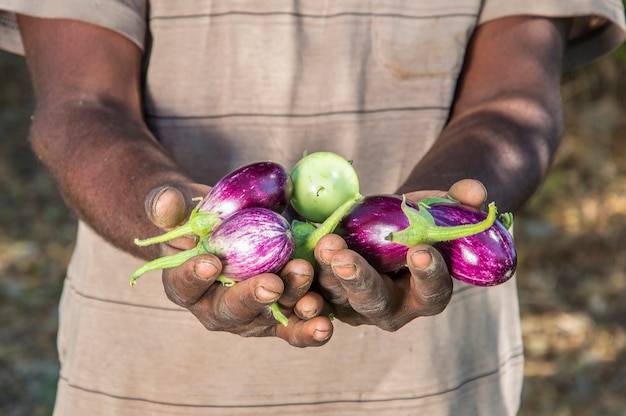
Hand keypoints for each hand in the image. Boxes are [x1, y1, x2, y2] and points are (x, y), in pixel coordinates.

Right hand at [145, 184, 333, 346]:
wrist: (229, 230)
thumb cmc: (199, 220)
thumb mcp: (179, 209)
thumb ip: (168, 206)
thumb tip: (164, 201)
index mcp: (184, 285)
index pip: (185, 284)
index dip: (196, 276)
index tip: (211, 263)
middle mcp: (215, 309)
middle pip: (232, 309)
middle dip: (252, 296)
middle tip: (271, 283)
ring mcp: (250, 316)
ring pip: (270, 316)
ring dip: (291, 303)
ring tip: (307, 287)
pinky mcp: (280, 316)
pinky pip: (296, 326)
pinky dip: (310, 326)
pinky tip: (325, 322)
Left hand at [314, 179, 486, 330]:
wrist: (388, 226)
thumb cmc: (420, 221)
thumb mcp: (440, 209)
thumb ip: (458, 202)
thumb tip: (475, 192)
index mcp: (428, 294)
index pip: (432, 291)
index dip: (429, 273)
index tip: (422, 250)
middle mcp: (392, 309)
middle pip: (376, 302)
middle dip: (359, 279)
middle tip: (345, 258)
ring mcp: (356, 306)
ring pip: (339, 297)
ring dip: (327, 273)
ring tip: (323, 245)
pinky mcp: (328, 297)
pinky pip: (312, 293)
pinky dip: (303, 281)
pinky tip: (296, 261)